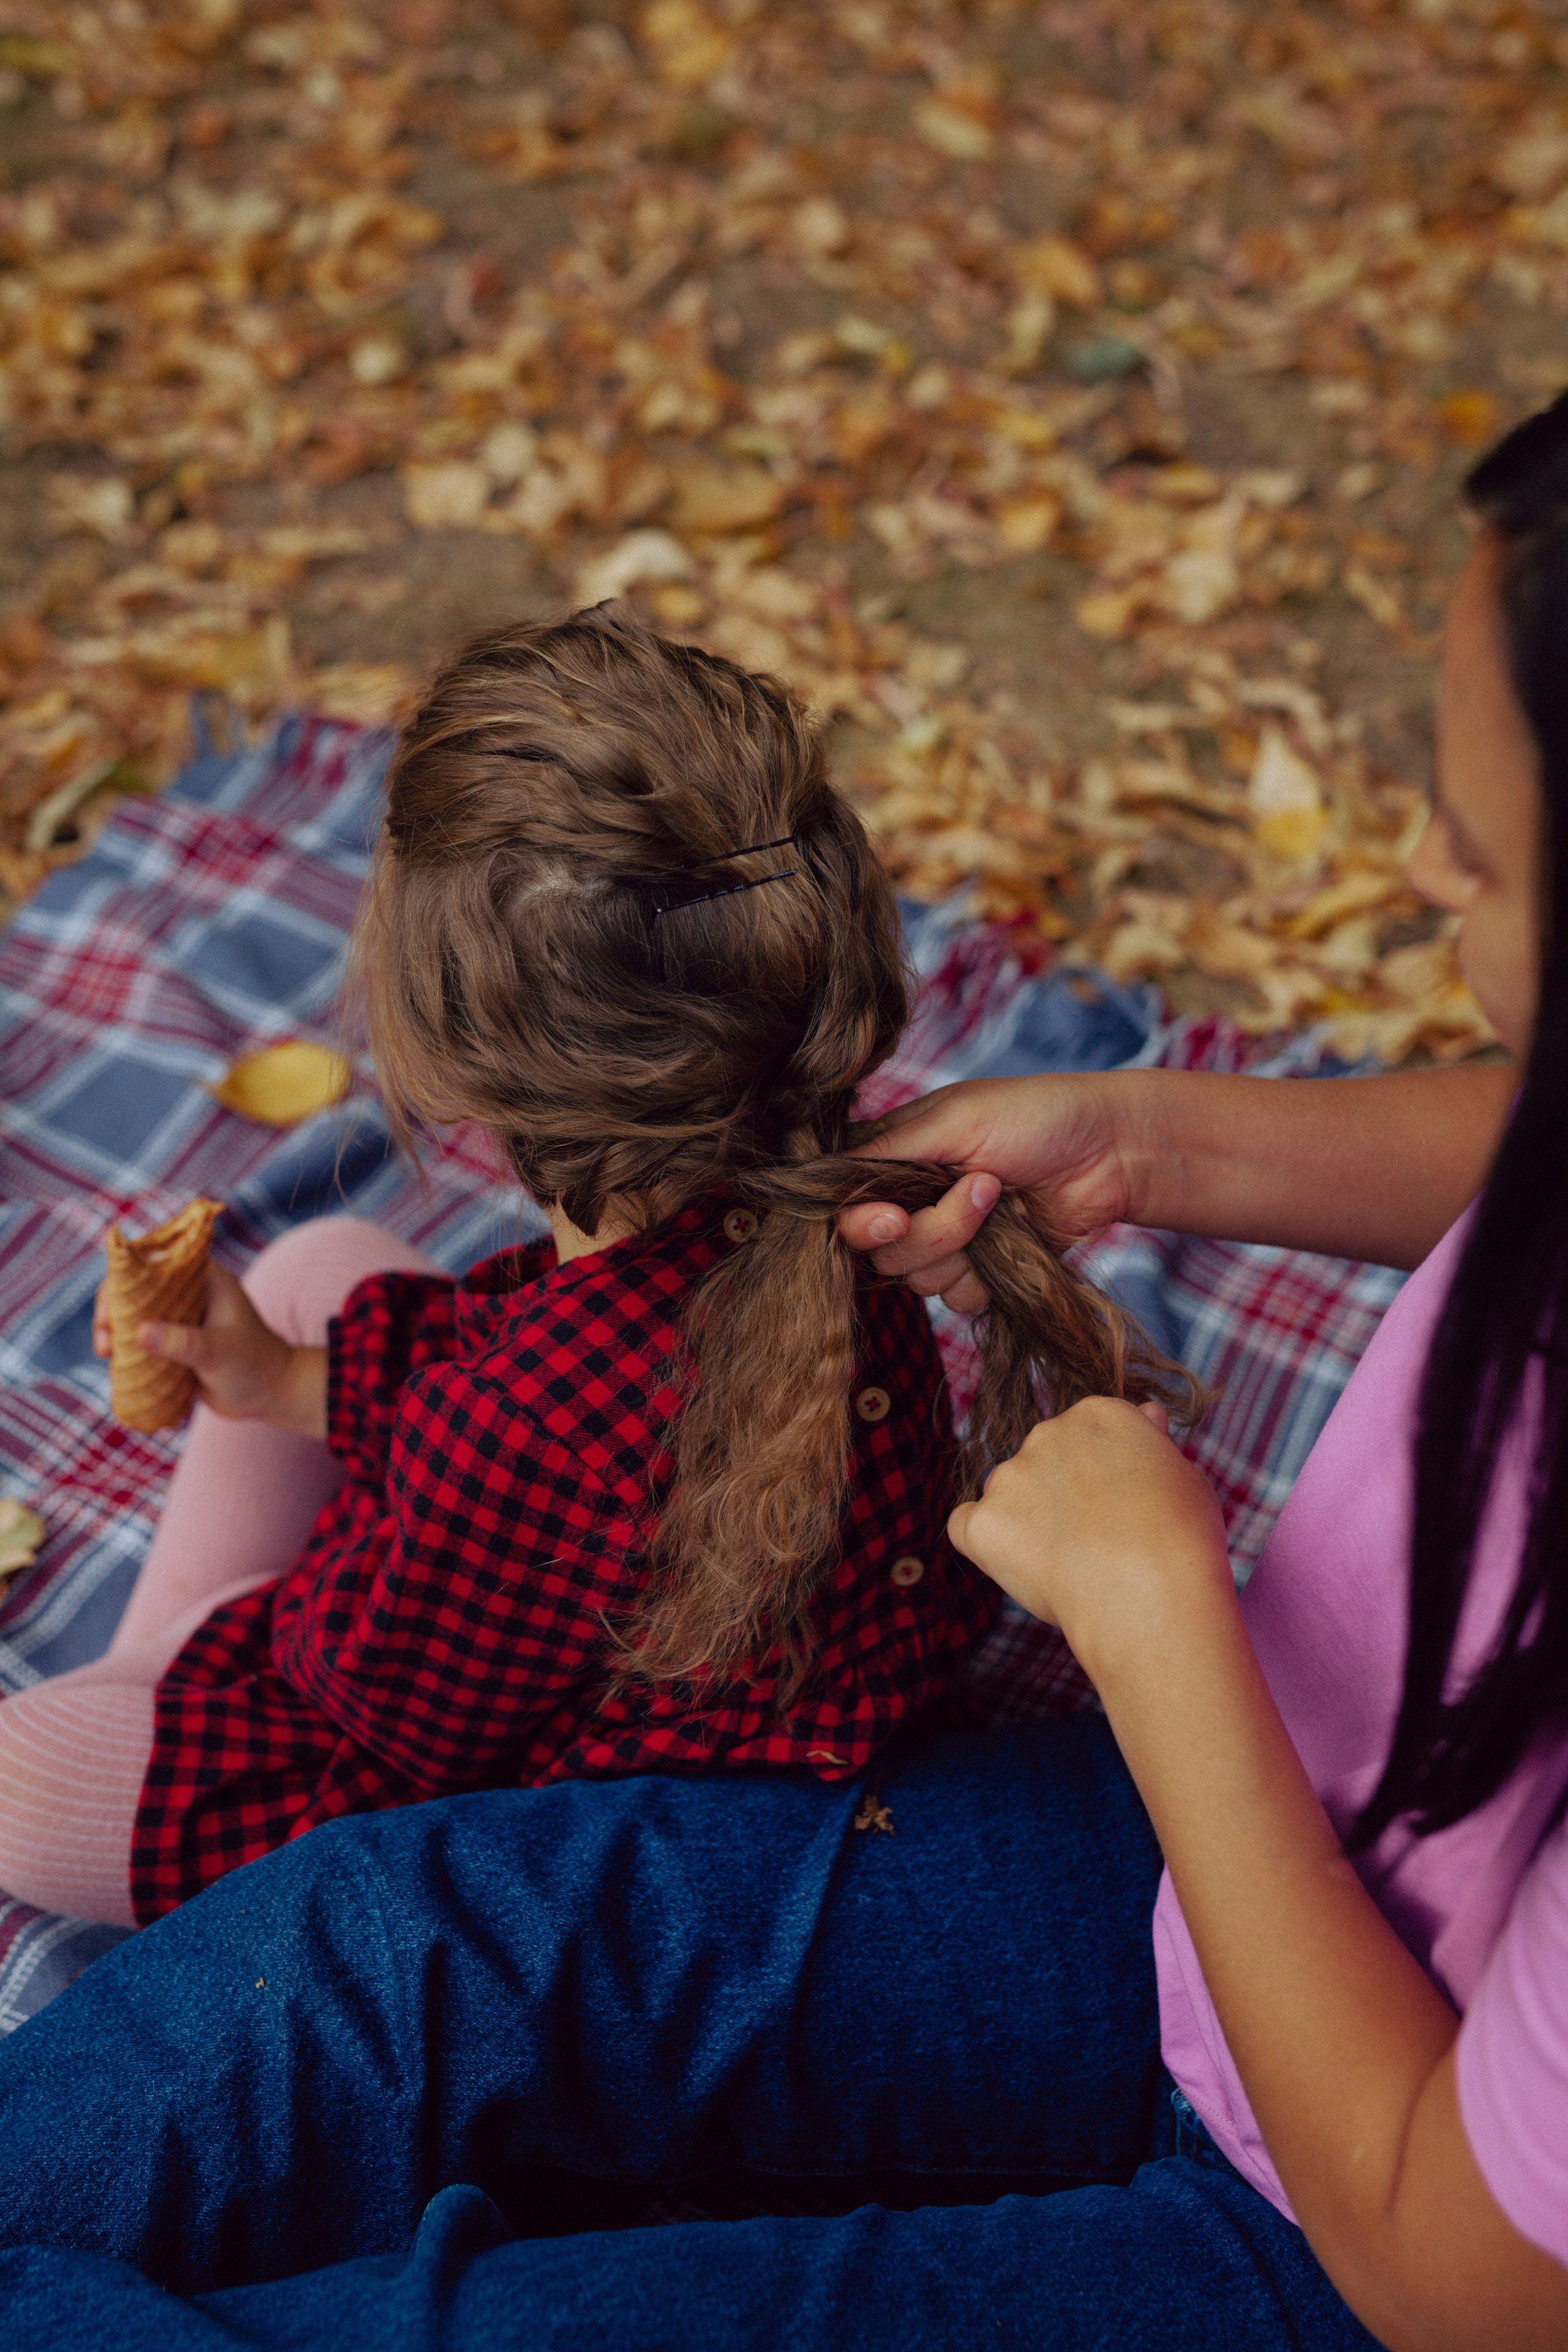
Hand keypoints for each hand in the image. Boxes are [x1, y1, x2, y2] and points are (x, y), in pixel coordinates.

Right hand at [96, 1263, 325, 1436]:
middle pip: (136, 1289)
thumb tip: (139, 1331)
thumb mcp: (219, 1352)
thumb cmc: (254, 1365)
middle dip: (112, 1309)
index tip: (110, 1304)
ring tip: (106, 1354)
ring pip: (135, 1317)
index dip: (125, 1276)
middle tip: (105, 1340)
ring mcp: (180, 1319)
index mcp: (205, 1279)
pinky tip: (117, 1369)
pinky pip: (142, 1342)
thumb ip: (183, 1342)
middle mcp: (189, 1293)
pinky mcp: (174, 1345)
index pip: (156, 1261)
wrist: (271, 1394)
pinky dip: (127, 1352)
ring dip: (115, 1332)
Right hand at [838, 1073, 1134, 1312]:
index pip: (843, 1205)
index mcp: (893, 1157)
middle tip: (982, 1188)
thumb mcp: (955, 1119)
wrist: (1109, 1152)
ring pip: (918, 1281)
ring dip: (964, 1250)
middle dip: (933, 1230)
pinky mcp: (981, 1270)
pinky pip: (957, 1299)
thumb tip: (819, 1178)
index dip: (862, 1222)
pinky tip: (1013, 1240)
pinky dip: (987, 1278)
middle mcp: (910, 1201)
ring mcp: (946, 1238)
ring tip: (1003, 1204)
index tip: (894, 1218)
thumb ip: (887, 1152)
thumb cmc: (1035, 1117)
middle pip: (882, 1251)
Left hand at [947, 1397, 1230, 1679]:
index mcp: (1098, 1413)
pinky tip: (1025, 1567)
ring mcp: (1009, 1476)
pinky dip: (987, 1546)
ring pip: (1008, 1494)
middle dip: (1062, 1495)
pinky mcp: (982, 1522)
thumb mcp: (1186, 1477)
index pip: (1088, 1435)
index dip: (1104, 1477)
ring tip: (1071, 1564)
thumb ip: (1153, 1446)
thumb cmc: (1183, 1542)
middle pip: (1044, 1460)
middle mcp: (1047, 1432)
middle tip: (1097, 1542)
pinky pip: (967, 1527)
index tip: (1123, 1509)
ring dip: (1028, 1521)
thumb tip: (1146, 1415)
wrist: (1149, 1596)